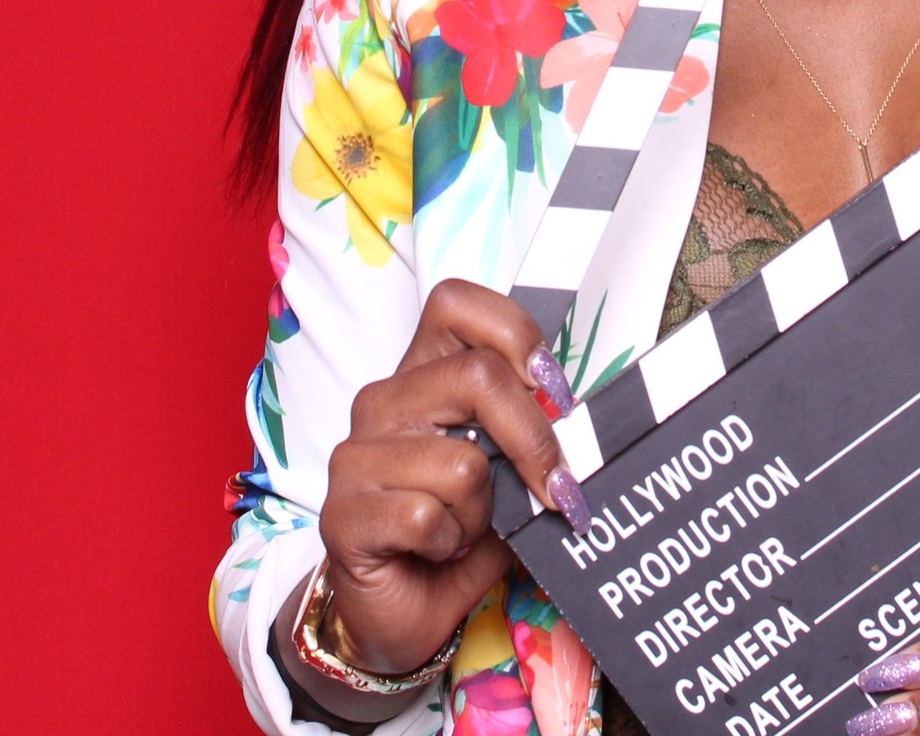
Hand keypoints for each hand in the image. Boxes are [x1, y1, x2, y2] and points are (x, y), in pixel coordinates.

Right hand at [273, 280, 586, 712]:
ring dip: (483, 512)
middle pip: (477, 376)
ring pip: (463, 462)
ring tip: (462, 529)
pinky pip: (428, 515)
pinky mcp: (342, 515)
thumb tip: (577, 421)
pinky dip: (449, 543)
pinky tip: (433, 550)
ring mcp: (355, 457)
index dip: (516, 334)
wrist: (402, 615)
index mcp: (420, 376)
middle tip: (554, 487)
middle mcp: (382, 402)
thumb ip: (529, 435)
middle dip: (533, 440)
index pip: (456, 303)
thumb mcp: (506, 474)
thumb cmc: (458, 535)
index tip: (553, 389)